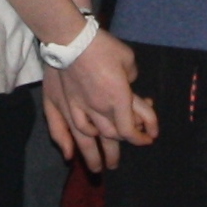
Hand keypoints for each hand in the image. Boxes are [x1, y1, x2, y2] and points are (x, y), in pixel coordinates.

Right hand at [44, 30, 155, 172]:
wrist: (70, 38)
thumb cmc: (101, 46)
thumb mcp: (127, 58)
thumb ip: (131, 77)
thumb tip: (130, 84)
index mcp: (117, 99)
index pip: (129, 130)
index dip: (140, 138)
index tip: (147, 140)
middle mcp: (98, 109)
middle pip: (110, 138)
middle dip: (115, 151)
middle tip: (116, 163)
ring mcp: (76, 109)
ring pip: (86, 140)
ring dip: (93, 155)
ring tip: (97, 168)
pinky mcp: (59, 103)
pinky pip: (61, 128)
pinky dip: (65, 143)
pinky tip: (69, 155)